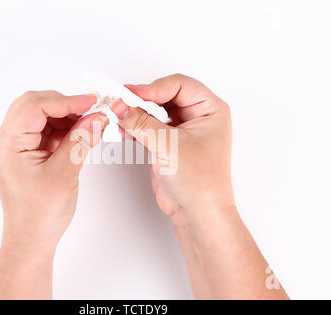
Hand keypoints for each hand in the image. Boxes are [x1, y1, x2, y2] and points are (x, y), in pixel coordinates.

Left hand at [0, 90, 106, 298]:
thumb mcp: (64, 173)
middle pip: (34, 106)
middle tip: (92, 109)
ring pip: (41, 116)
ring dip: (66, 116)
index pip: (34, 107)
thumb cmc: (40, 215)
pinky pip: (45, 131)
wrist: (32, 240)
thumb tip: (97, 117)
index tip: (91, 101)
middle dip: (65, 105)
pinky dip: (64, 128)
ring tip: (90, 122)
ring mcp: (16, 147)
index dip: (66, 100)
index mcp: (7, 144)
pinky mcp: (27, 154)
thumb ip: (81, 140)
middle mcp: (7, 141)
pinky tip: (81, 132)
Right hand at [111, 73, 233, 218]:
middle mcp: (198, 116)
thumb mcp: (169, 146)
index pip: (180, 85)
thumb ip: (142, 122)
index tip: (131, 95)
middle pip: (166, 95)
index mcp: (210, 110)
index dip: (154, 88)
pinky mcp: (168, 142)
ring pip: (155, 110)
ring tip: (119, 116)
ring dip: (136, 112)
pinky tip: (123, 129)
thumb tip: (121, 105)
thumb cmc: (200, 183)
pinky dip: (135, 126)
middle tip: (121, 102)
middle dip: (142, 99)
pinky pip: (149, 125)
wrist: (198, 213)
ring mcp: (182, 129)